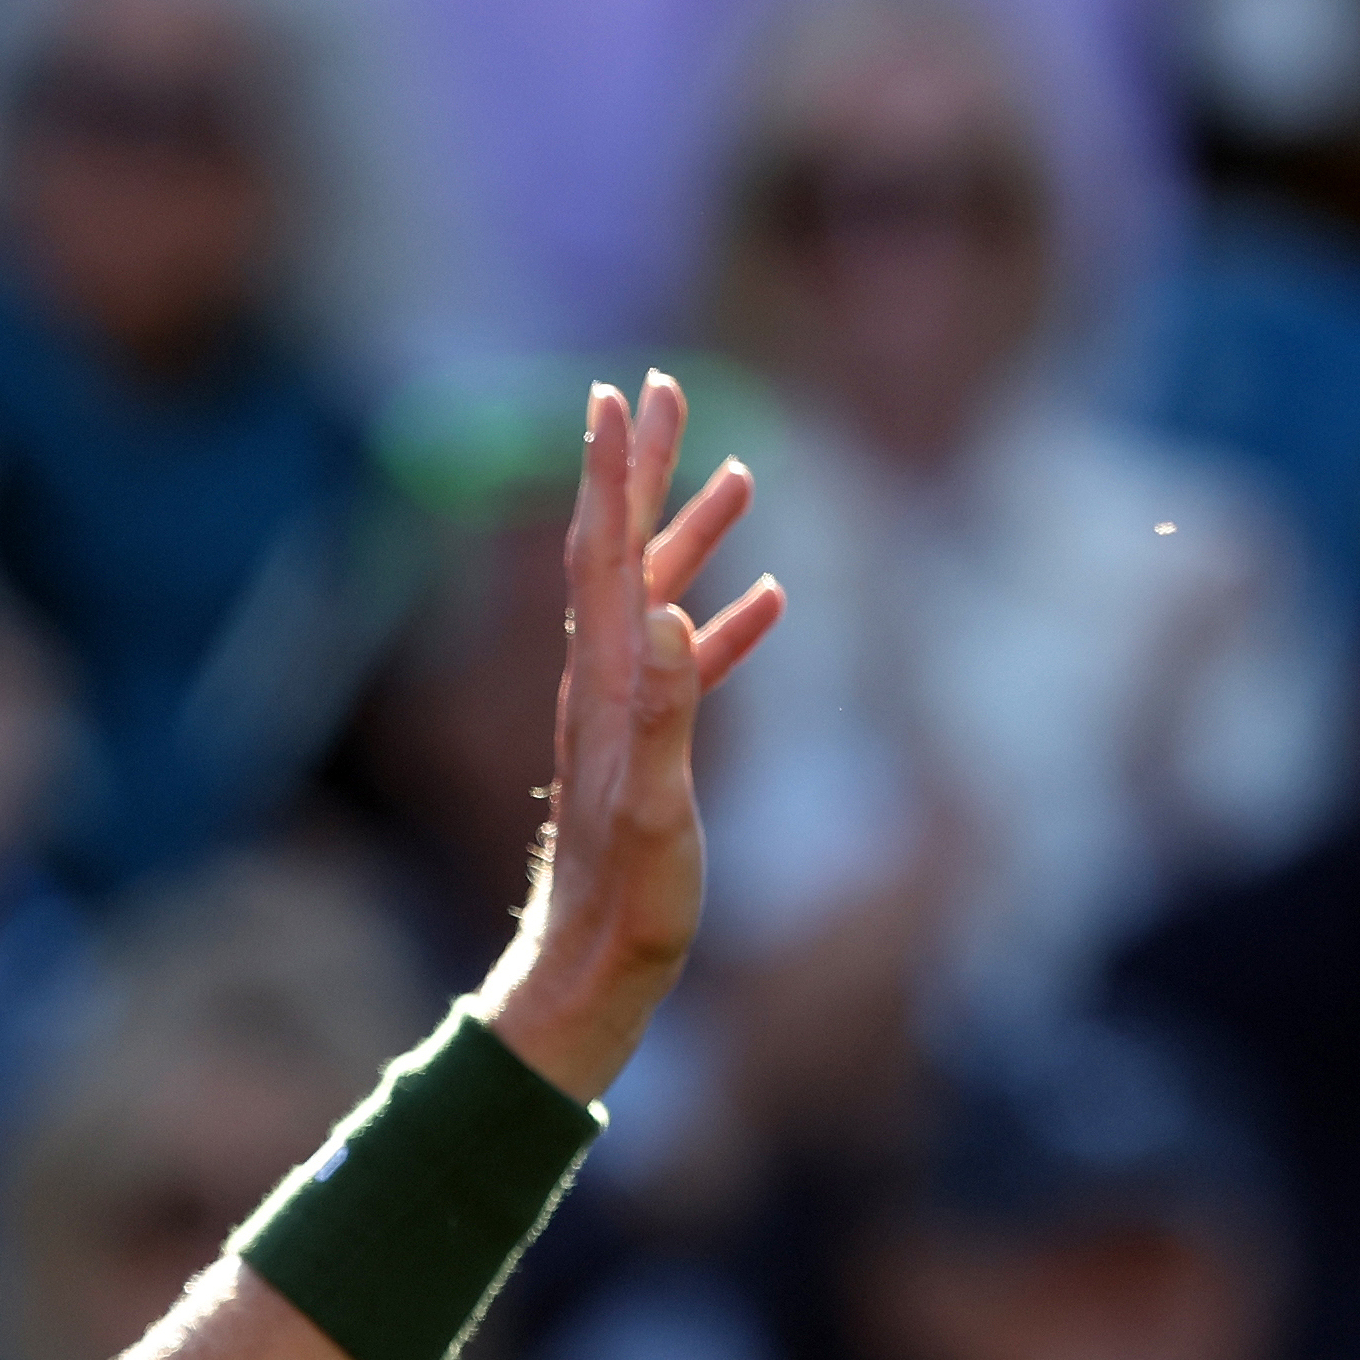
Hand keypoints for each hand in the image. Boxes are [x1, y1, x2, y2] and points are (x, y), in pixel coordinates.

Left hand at [485, 372, 784, 1100]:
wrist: (591, 968)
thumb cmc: (627, 900)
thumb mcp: (653, 805)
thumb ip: (665, 711)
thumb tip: (667, 615)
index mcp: (609, 683)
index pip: (603, 552)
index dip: (611, 473)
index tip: (617, 395)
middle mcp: (607, 685)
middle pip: (620, 551)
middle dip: (644, 471)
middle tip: (664, 391)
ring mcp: (626, 715)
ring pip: (658, 598)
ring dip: (691, 534)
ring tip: (739, 474)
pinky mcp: (649, 751)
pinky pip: (690, 664)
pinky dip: (724, 623)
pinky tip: (768, 602)